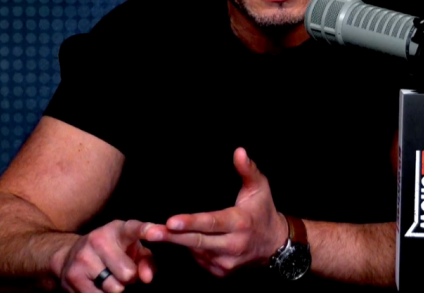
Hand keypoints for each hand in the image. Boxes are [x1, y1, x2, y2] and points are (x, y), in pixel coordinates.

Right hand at [54, 219, 155, 292]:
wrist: (71, 256)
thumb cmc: (112, 253)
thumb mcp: (133, 251)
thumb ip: (147, 261)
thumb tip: (146, 278)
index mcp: (118, 229)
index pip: (133, 229)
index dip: (146, 230)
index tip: (157, 232)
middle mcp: (99, 239)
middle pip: (128, 273)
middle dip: (129, 278)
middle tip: (120, 271)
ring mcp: (83, 257)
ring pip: (114, 288)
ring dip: (115, 288)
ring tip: (107, 277)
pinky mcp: (72, 275)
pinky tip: (96, 283)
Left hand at [143, 147, 287, 276]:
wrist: (275, 245)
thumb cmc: (263, 211)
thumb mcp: (259, 188)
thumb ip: (247, 169)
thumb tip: (239, 151)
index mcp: (240, 223)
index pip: (211, 223)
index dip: (190, 222)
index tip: (171, 222)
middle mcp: (233, 246)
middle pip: (196, 241)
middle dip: (171, 237)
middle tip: (148, 232)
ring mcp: (226, 263)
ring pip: (194, 251)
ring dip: (176, 242)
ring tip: (156, 233)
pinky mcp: (221, 272)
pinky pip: (199, 259)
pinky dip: (190, 249)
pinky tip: (184, 238)